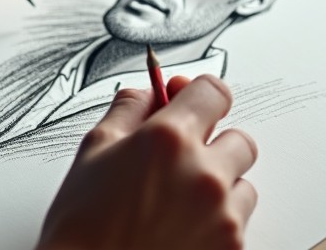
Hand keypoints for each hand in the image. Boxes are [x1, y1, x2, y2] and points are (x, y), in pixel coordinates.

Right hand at [38, 75, 257, 249]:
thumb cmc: (82, 226)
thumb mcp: (93, 151)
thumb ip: (127, 111)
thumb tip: (147, 94)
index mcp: (169, 139)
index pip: (214, 91)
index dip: (199, 96)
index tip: (190, 104)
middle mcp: (204, 173)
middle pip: (239, 139)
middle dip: (213, 145)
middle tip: (180, 162)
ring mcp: (222, 216)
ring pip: (243, 185)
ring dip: (220, 188)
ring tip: (177, 204)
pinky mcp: (230, 249)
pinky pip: (239, 224)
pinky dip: (218, 224)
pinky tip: (182, 231)